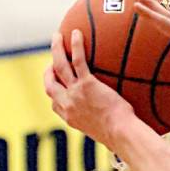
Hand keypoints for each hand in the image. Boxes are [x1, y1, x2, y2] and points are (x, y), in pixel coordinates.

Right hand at [44, 29, 135, 147]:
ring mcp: (75, 93)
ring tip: (57, 36)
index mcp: (71, 118)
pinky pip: (78, 60)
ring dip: (56, 49)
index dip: (54, 95)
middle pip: (49, 84)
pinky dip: (75, 45)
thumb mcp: (107, 135)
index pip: (55, 105)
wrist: (122, 134)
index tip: (58, 87)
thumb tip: (116, 129)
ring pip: (59, 66)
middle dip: (48, 70)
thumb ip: (104, 126)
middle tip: (52, 60)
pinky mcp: (87, 84)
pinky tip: (77, 33)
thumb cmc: (121, 137)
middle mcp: (68, 105)